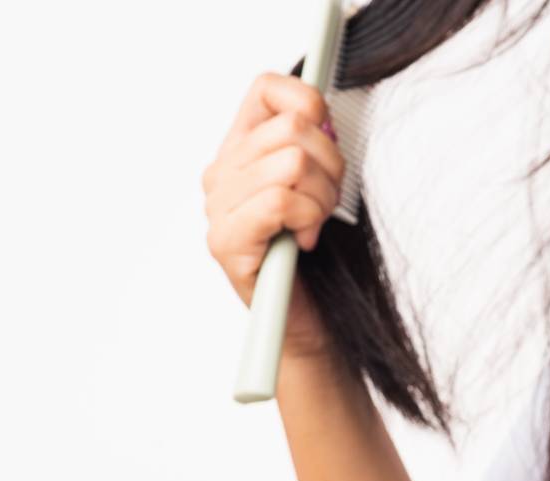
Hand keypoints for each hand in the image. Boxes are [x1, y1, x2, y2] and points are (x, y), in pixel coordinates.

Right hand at [201, 71, 345, 356]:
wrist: (312, 322)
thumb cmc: (320, 258)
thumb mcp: (324, 187)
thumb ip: (316, 143)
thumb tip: (320, 110)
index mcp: (242, 150)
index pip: (267, 88)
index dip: (308, 102)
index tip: (328, 137)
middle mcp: (222, 173)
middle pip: (292, 128)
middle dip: (331, 167)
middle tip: (329, 204)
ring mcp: (218, 208)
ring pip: (290, 163)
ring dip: (322, 199)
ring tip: (315, 225)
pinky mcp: (225, 242)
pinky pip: (278, 201)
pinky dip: (307, 220)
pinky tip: (305, 241)